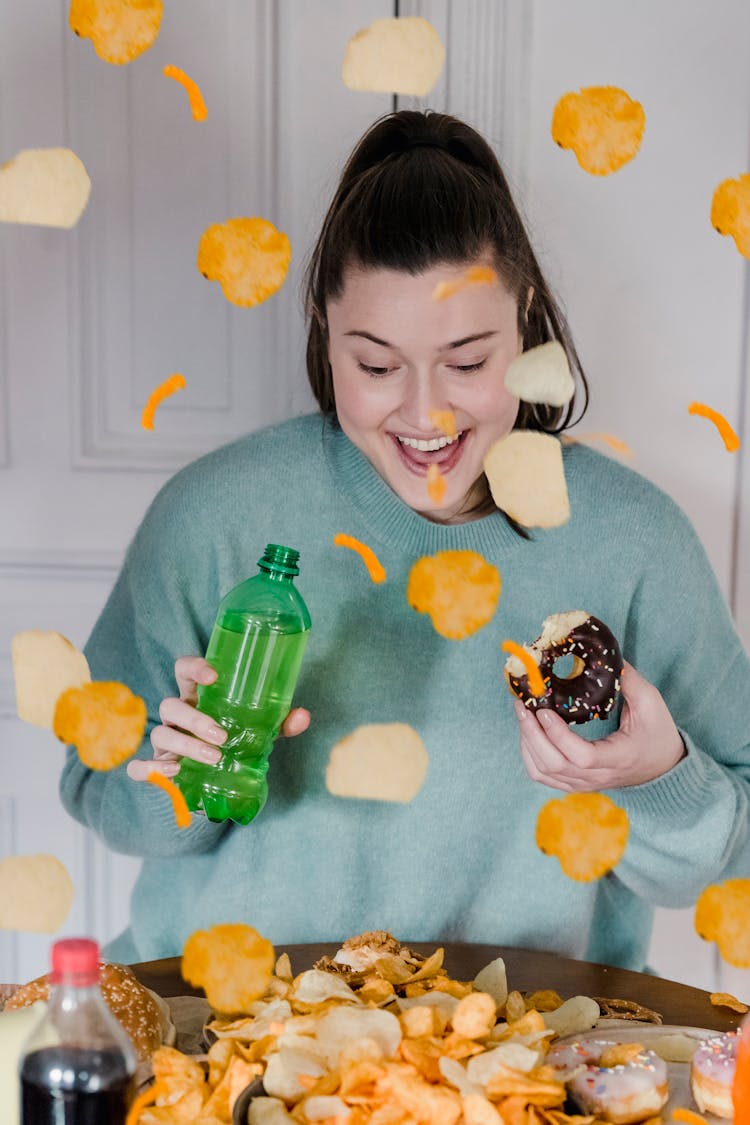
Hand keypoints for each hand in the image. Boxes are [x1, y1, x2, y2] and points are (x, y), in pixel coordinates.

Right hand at [127, 656, 310, 780]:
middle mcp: (177, 716)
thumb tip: (303, 716)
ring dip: (186, 745)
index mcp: (197, 698)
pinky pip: (140, 766)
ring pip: (160, 734)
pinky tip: (172, 773)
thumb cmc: (234, 745)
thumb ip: (279, 724)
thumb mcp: (258, 733)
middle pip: (170, 704)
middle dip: (194, 718)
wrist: (215, 783)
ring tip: (214, 757)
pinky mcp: (156, 767)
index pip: (183, 670)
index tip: (212, 675)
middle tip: (222, 736)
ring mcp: (164, 741)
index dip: (193, 667)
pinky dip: (151, 769)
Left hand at [515, 661, 685, 791]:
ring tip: (523, 714)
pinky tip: (528, 732)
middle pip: (554, 765)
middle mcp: (598, 776)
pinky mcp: (575, 783)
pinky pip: (542, 776)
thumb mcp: (651, 703)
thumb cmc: (657, 732)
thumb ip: (629, 681)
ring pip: (543, 772)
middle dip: (532, 734)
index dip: (558, 735)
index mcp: (619, 757)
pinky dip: (529, 755)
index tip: (545, 710)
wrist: (662, 766)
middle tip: (523, 706)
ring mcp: (584, 783)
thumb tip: (606, 656)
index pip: (581, 757)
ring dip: (527, 742)